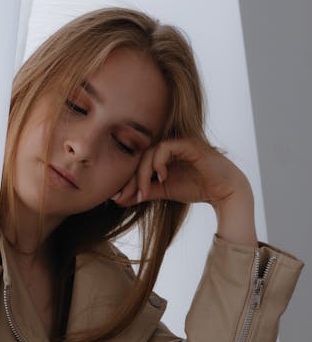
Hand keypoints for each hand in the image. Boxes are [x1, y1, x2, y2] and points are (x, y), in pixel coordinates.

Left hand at [111, 138, 252, 208]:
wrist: (224, 191)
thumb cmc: (197, 187)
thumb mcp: (164, 191)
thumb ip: (145, 191)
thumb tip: (118, 199)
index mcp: (161, 153)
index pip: (136, 162)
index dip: (125, 180)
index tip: (117, 198)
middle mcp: (167, 144)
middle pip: (139, 156)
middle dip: (129, 179)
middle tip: (123, 197)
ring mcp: (178, 142)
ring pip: (150, 152)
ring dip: (143, 174)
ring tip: (144, 192)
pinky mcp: (188, 143)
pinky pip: (166, 147)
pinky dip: (159, 162)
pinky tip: (162, 177)